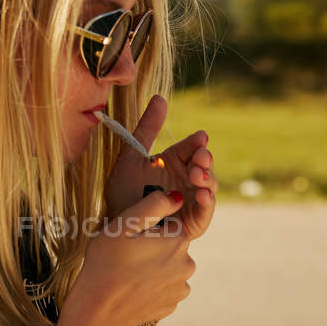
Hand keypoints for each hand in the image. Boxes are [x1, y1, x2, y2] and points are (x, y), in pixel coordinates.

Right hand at [70, 188, 194, 325]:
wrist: (98, 311)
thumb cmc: (106, 263)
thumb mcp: (123, 224)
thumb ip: (153, 205)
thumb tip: (177, 197)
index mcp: (178, 240)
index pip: (167, 223)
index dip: (145, 228)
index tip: (129, 239)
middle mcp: (187, 263)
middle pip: (169, 244)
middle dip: (151, 246)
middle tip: (125, 256)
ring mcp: (181, 286)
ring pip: (167, 265)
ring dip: (153, 265)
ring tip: (127, 273)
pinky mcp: (173, 303)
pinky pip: (164, 285)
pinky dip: (152, 284)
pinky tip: (133, 287)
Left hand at [104, 94, 217, 239]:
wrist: (117, 228)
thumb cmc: (122, 194)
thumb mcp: (131, 158)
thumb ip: (146, 129)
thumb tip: (159, 97)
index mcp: (174, 163)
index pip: (191, 147)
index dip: (197, 142)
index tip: (200, 137)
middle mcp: (186, 180)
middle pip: (204, 164)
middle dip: (205, 159)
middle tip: (200, 156)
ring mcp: (192, 200)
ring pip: (209, 185)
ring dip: (207, 178)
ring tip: (197, 174)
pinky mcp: (194, 222)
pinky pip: (206, 211)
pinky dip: (207, 201)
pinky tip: (202, 194)